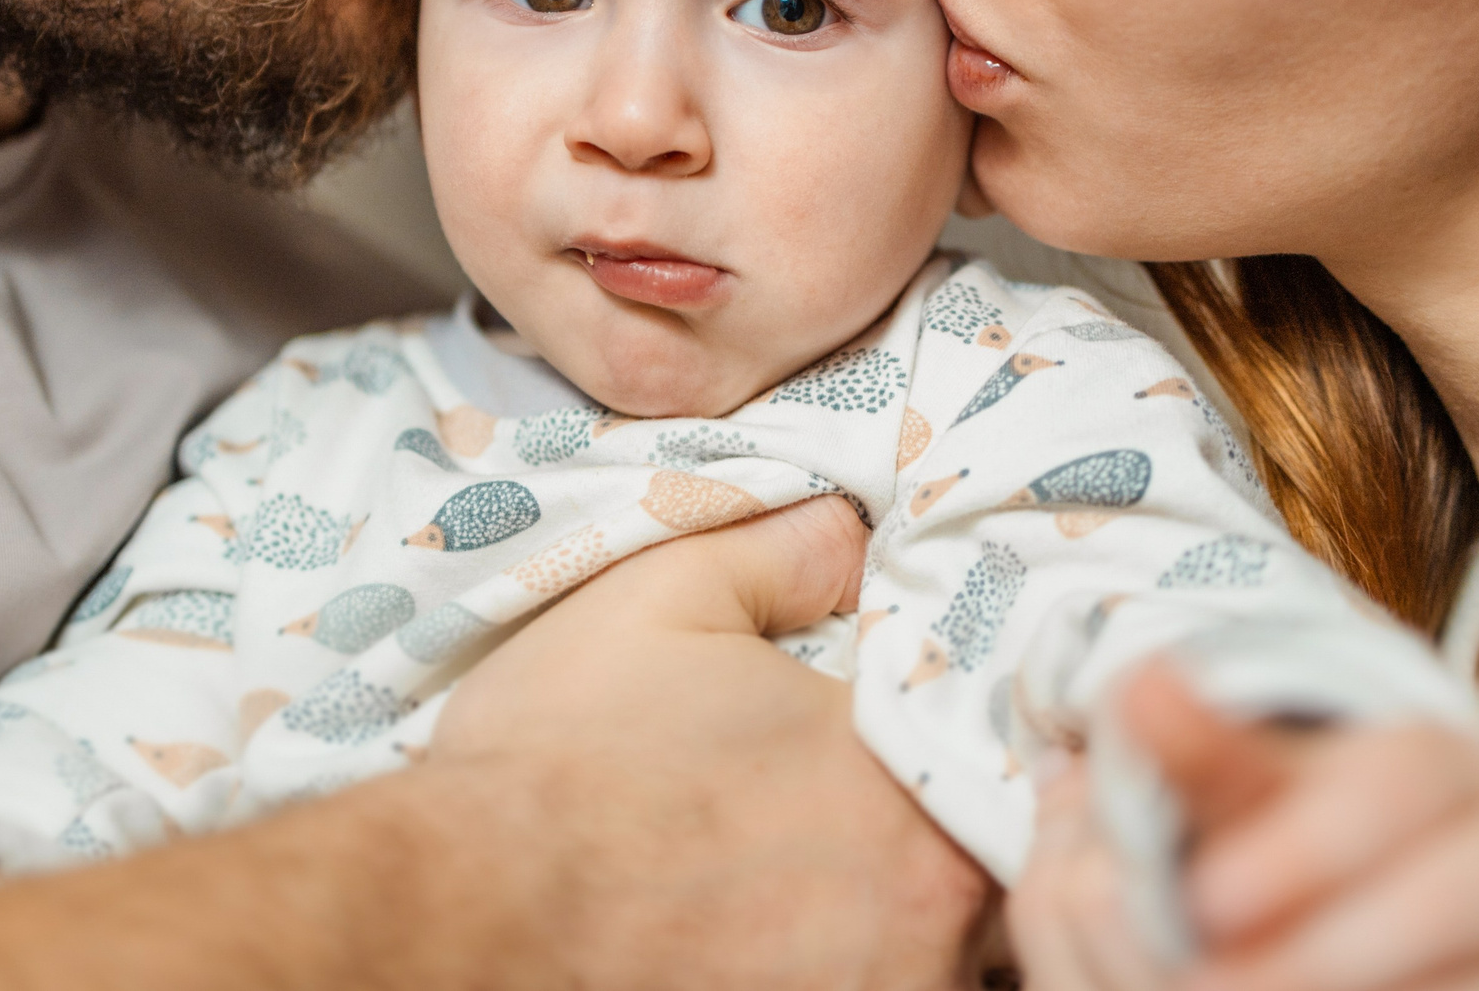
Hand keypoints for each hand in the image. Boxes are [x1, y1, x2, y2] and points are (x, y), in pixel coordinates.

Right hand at [438, 497, 992, 990]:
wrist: (466, 911)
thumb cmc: (566, 753)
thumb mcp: (667, 595)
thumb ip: (787, 551)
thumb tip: (852, 532)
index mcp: (914, 775)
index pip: (1012, 754)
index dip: (970, 741)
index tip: (909, 736)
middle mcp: (931, 911)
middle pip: (990, 866)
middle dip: (937, 834)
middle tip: (840, 812)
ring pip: (943, 952)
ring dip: (894, 917)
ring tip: (798, 880)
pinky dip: (841, 969)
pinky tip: (773, 941)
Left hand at [1011, 665, 1478, 990]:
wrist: (1393, 908)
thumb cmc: (1310, 840)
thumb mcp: (1258, 792)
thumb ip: (1203, 754)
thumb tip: (1141, 688)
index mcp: (1450, 764)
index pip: (1398, 784)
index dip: (1304, 847)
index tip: (1206, 900)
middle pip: (1460, 895)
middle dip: (1329, 950)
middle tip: (1211, 979)